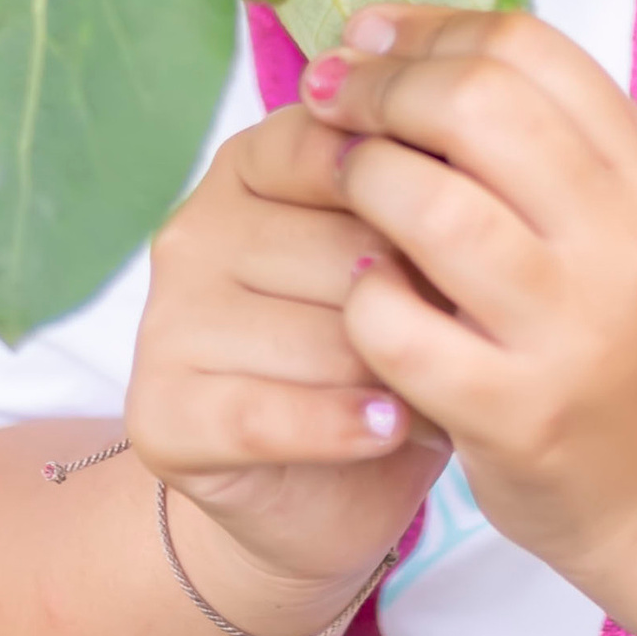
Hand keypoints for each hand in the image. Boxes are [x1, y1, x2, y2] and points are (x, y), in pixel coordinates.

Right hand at [125, 105, 447, 626]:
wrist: (325, 488)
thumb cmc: (377, 346)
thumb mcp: (404, 255)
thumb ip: (415, 199)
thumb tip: (463, 169)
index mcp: (249, 164)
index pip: (341, 147)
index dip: (423, 195)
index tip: (474, 230)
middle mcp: (195, 227)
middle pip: (345, 248)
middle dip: (418, 299)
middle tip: (461, 335)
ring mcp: (167, 320)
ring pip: (321, 337)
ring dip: (395, 373)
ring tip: (431, 389)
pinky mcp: (162, 412)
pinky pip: (269, 414)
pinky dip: (341, 426)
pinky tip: (388, 426)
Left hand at [302, 6, 636, 597]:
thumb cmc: (631, 326)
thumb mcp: (621, 211)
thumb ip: (539, 132)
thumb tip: (397, 40)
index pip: (528, 47)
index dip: (431, 28)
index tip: (370, 36)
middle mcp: (619, 239)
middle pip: (477, 104)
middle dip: (382, 89)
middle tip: (332, 97)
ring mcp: (569, 330)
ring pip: (433, 208)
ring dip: (364, 178)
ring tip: (342, 182)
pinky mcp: (516, 415)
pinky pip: (400, 330)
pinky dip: (364, 298)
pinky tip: (364, 293)